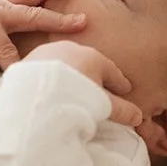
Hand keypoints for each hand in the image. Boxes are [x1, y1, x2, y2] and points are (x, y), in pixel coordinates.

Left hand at [25, 39, 142, 127]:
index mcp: (93, 57)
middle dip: (95, 76)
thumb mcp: (101, 105)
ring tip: (72, 88)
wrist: (31, 94)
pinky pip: (46, 68)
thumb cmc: (72, 97)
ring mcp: (48, 51)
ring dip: (71, 74)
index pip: (112, 71)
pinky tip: (50, 88)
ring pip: (65, 63)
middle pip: (88, 64)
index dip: (120, 83)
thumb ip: (121, 110)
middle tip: (100, 88)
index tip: (125, 89)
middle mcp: (72, 48)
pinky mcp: (28, 60)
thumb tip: (138, 117)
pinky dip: (52, 77)